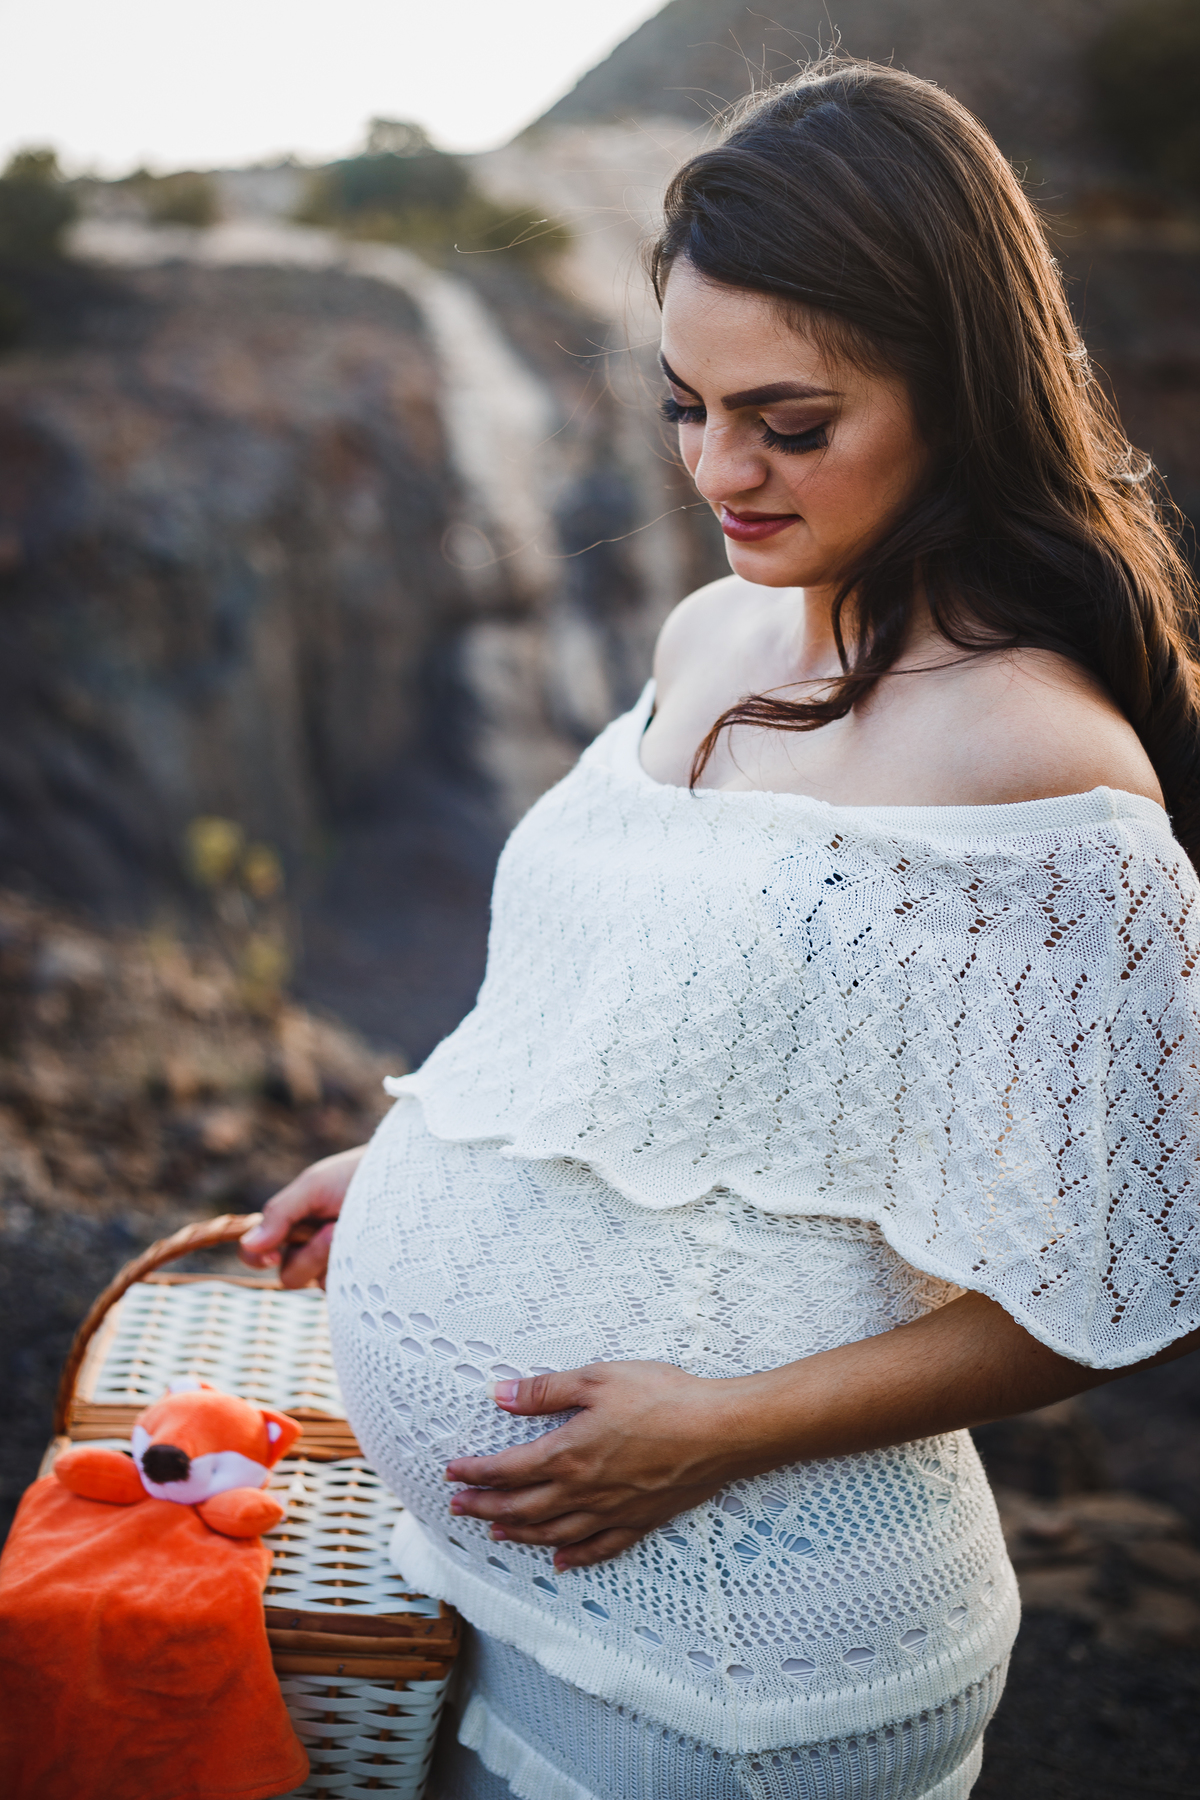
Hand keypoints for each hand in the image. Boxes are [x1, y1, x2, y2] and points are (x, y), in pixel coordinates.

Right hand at [238, 1145, 365, 1287]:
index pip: (256, 1254)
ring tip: (359, 1231)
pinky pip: (346, 1291)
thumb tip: (250, 1243)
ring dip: (335, 1258)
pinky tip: (372, 1249)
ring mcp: (337, 1268)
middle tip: (334, 1228)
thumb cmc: (358, 1176)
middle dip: (310, 1254)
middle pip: (289, 1276)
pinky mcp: (362, 1281)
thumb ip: (280, 1213)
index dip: (257, 1257)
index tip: (274, 1253)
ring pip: (318, 1284)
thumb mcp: (315, 1186)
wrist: (407, 1178)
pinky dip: (355, 1270)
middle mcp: (310, 1251)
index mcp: (291, 1227)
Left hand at [444, 1361, 747, 1570]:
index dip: (476, 1473)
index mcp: (568, 1454)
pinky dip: (574, 1558)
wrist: (721, 1430)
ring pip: (553, 1533)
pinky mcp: (640, 1521)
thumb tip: (499, 1395)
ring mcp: (612, 1511)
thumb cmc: (663, 1397)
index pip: (507, 1470)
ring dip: (519, 1535)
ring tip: (497, 1533)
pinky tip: (560, 1563)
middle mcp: (584, 1491)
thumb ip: (544, 1391)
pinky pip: (598, 1548)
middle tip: (459, 1509)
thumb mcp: (597, 1378)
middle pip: (522, 1508)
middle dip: (485, 1508)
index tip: (453, 1473)